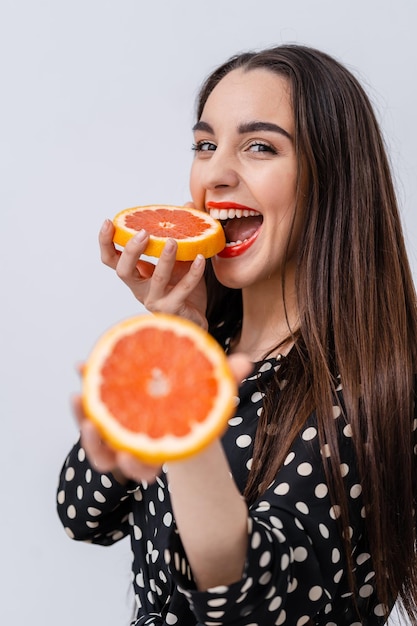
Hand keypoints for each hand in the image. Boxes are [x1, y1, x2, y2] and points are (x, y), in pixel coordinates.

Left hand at [72, 353, 251, 484]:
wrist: (177, 395)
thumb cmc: (193, 403)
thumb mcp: (209, 395)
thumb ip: (224, 381)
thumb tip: (247, 361)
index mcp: (158, 451)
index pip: (144, 469)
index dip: (135, 466)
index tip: (127, 453)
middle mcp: (133, 447)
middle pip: (108, 460)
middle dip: (96, 447)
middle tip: (94, 424)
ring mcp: (116, 432)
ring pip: (92, 436)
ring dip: (80, 418)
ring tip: (78, 395)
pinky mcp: (104, 412)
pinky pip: (88, 408)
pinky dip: (83, 392)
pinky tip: (81, 367)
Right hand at [99, 212, 207, 328]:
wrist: (194, 319)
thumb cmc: (181, 288)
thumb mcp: (179, 259)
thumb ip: (180, 235)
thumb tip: (187, 205)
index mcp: (136, 275)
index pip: (112, 259)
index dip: (106, 242)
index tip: (108, 222)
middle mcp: (140, 289)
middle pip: (123, 271)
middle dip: (130, 251)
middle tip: (143, 233)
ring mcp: (155, 300)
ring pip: (156, 279)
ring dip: (164, 259)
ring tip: (173, 241)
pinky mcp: (173, 309)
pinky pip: (183, 289)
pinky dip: (192, 273)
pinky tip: (200, 258)